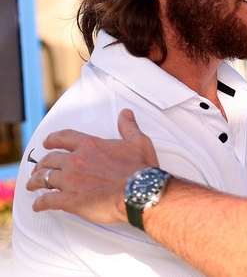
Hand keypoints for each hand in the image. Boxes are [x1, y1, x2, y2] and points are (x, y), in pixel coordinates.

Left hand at [28, 109, 159, 223]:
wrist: (140, 192)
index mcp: (90, 146)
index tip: (47, 143)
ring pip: (43, 178)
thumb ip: (128, 127)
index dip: (52, 140)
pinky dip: (40, 203)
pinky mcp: (70, 200)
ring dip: (35, 181)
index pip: (63, 138)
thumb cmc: (140, 169)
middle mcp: (76, 161)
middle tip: (39, 167)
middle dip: (41, 163)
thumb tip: (126, 114)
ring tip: (32, 184)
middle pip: (49, 159)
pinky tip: (38, 205)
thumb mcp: (138, 141)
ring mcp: (70, 181)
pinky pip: (47, 201)